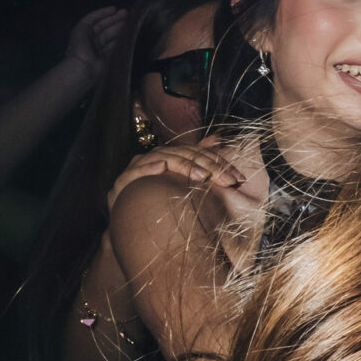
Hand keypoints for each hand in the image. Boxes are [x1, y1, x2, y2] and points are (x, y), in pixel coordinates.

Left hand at [64, 5, 127, 78]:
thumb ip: (93, 17)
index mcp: (83, 33)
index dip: (105, 14)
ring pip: (112, 36)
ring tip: (130, 21)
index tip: (115, 8)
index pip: (96, 21)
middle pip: (106, 27)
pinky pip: (116, 46)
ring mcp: (101, 49)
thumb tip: (108, 12)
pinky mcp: (109, 57)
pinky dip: (122, 39)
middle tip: (127, 13)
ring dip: (120, 28)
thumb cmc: (80, 45)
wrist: (84, 66)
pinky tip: (128, 33)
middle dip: (115, 20)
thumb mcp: (83, 26)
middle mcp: (92, 40)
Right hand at [108, 137, 245, 210]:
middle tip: (227, 180)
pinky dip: (148, 167)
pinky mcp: (122, 182)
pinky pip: (135, 171)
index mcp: (171, 155)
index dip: (219, 163)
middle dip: (209, 166)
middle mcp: (155, 157)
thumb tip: (218, 138)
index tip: (238, 178)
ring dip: (183, 165)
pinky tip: (161, 167)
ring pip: (163, 158)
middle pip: (184, 154)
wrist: (130, 222)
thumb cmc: (161, 201)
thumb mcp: (184, 181)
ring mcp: (138, 168)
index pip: (198, 153)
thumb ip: (199, 160)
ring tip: (203, 175)